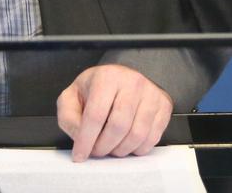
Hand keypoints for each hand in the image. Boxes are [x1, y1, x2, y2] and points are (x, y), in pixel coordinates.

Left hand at [56, 63, 172, 161]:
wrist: (121, 79)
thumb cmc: (96, 89)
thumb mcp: (72, 97)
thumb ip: (68, 116)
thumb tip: (80, 137)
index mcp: (107, 77)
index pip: (96, 115)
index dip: (86, 140)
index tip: (80, 155)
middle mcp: (132, 82)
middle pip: (118, 126)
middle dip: (104, 147)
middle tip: (96, 151)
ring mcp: (151, 93)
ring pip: (137, 134)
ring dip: (120, 150)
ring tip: (111, 147)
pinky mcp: (164, 105)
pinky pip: (153, 137)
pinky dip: (137, 148)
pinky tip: (127, 143)